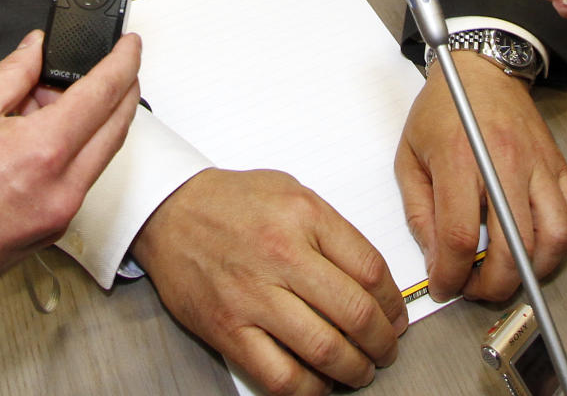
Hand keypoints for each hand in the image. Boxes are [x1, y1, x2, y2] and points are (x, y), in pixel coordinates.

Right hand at [0, 30, 140, 393]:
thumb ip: (10, 76)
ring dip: (92, 121)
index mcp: (42, 153)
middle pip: (116, 127)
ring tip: (47, 102)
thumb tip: (33, 51)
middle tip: (106, 65)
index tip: (129, 45)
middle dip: (120, 89)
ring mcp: (58, 217)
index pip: (105, 93)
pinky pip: (79, 181)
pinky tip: (39, 138)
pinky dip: (72, 151)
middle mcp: (61, 189)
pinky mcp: (48, 234)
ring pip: (99, 155)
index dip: (124, 61)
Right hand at [131, 167, 407, 394]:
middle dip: (383, 342)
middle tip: (386, 349)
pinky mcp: (229, 329)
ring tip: (360, 370)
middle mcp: (282, 254)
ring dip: (355, 371)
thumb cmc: (232, 200)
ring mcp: (254, 295)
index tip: (396, 316)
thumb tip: (372, 277)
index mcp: (303, 215)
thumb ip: (332, 229)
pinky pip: (281, 376)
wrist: (170, 210)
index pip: (371, 269)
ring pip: (325, 351)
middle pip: (356, 313)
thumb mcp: (291, 190)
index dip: (394, 303)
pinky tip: (319, 384)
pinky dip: (310, 390)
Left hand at [394, 52, 566, 301]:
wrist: (478, 70)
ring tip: (508, 270)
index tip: (444, 286)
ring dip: (534, 269)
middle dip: (494, 285)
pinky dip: (565, 243)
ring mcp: (538, 164)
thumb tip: (435, 260)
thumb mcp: (408, 156)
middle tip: (476, 287)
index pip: (461, 236)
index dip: (451, 275)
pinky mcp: (559, 165)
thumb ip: (418, 212)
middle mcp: (504, 162)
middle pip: (514, 247)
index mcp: (460, 158)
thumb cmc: (442, 110)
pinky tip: (539, 245)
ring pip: (555, 237)